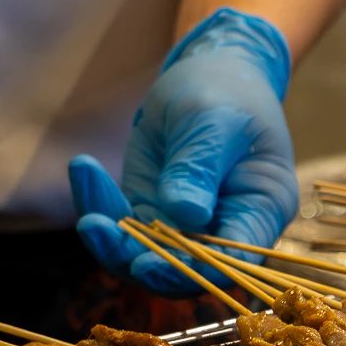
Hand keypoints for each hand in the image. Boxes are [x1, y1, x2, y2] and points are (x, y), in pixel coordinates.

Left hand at [71, 7, 299, 293]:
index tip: (146, 261)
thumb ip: (200, 165)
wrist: (209, 75)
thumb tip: (184, 213)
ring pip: (142, 255)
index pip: (232, 261)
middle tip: (95, 226)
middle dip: (134, 256)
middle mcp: (226, 231)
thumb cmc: (226, 93)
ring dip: (107, 235)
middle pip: (182, 271)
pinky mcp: (151, 214)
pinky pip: (120, 227)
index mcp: (261, 211)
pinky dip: (96, 203)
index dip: (192, 271)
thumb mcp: (214, 118)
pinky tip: (84, 167)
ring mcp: (185, 228)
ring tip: (87, 188)